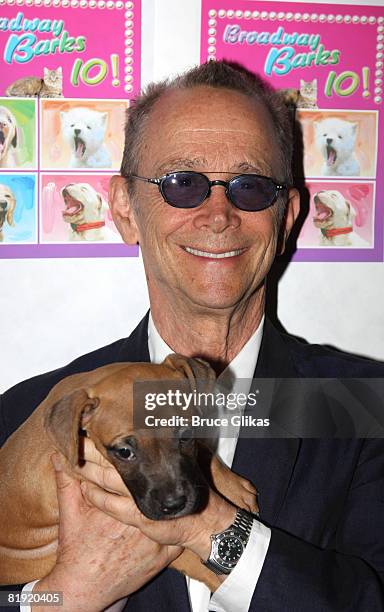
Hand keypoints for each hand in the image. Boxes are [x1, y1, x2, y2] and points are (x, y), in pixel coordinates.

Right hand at [33, 454, 181, 611]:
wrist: (83, 586)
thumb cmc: (76, 550)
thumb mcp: (70, 512)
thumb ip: (66, 482)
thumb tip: (58, 458)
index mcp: (119, 508)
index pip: (134, 480)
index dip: (136, 469)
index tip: (137, 464)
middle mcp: (139, 523)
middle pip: (155, 495)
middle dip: (156, 485)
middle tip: (157, 476)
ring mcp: (154, 541)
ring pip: (170, 514)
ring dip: (171, 504)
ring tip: (171, 495)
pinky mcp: (162, 557)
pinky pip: (178, 538)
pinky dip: (178, 528)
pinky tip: (177, 520)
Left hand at [76, 439, 235, 560]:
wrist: (204, 519)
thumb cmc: (193, 486)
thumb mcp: (189, 456)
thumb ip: (178, 438)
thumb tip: (175, 416)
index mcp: (156, 458)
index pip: (127, 443)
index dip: (108, 434)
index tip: (92, 423)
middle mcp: (149, 475)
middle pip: (113, 457)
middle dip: (93, 447)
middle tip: (77, 435)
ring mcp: (142, 497)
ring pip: (108, 479)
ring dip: (89, 469)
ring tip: (73, 458)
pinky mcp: (139, 516)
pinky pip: (111, 505)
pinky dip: (95, 496)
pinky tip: (83, 489)